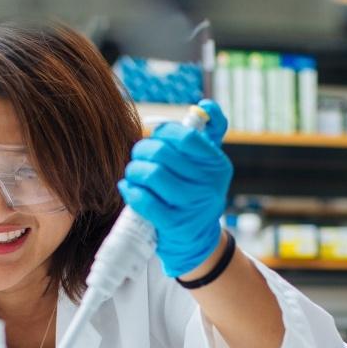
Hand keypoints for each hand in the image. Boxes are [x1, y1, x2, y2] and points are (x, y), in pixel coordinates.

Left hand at [118, 99, 232, 277]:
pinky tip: (129, 188)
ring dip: (134, 170)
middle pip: (163, 154)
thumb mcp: (209, 166)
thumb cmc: (196, 193)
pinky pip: (143, 199)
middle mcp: (208, 185)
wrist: (197, 242)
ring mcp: (191, 206)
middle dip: (142, 151)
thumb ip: (210, 133)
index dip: (164, 132)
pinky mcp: (173, 224)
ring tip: (133, 173)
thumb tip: (205, 105)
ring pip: (152, 174)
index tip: (156, 137)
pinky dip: (130, 190)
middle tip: (138, 157)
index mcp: (217, 165)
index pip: (186, 136)